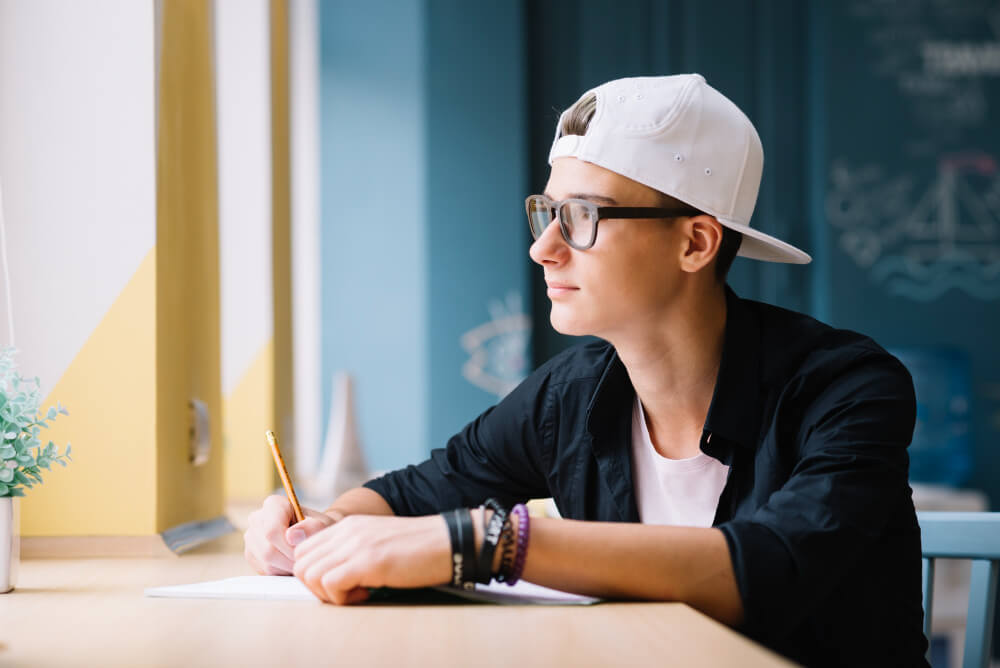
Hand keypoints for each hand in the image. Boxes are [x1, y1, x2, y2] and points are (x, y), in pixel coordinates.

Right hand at [244, 495, 336, 574]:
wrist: (313, 534)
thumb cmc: (318, 527)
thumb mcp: (323, 524)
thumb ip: (311, 527)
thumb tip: (291, 536)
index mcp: (273, 504)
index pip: (272, 530)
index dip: (289, 546)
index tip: (304, 548)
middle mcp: (256, 518)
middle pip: (268, 550)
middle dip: (290, 559)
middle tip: (305, 558)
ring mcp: (251, 537)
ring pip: (266, 562)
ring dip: (287, 567)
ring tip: (300, 559)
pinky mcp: (250, 554)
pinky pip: (264, 570)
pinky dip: (281, 571)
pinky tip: (290, 562)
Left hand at [293, 514, 451, 604]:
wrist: (447, 541)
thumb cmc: (417, 548)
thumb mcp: (376, 541)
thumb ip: (351, 549)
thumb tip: (331, 573)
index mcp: (348, 525)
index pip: (304, 549)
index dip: (314, 573)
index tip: (337, 583)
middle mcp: (347, 531)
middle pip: (301, 562)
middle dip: (315, 586)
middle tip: (343, 592)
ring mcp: (355, 544)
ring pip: (310, 574)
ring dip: (327, 593)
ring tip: (356, 593)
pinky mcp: (367, 561)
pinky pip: (330, 584)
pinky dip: (342, 598)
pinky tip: (366, 594)